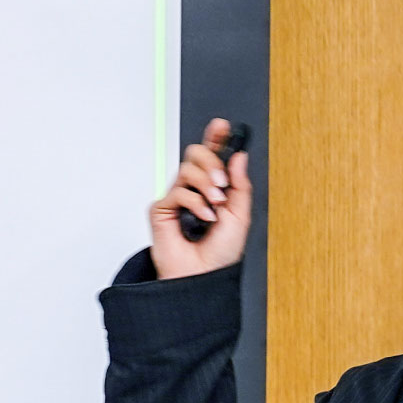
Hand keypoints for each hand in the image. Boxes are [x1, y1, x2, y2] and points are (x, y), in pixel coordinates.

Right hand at [147, 116, 253, 277]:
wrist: (204, 276)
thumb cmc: (220, 254)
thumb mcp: (240, 215)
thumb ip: (240, 184)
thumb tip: (238, 156)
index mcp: (213, 188)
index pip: (211, 155)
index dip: (215, 138)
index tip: (222, 126)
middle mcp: (193, 190)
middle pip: (194, 154)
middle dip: (211, 161)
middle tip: (222, 182)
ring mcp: (177, 199)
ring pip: (186, 169)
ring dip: (206, 184)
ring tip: (215, 203)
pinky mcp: (162, 210)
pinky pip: (177, 191)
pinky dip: (194, 202)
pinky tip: (202, 217)